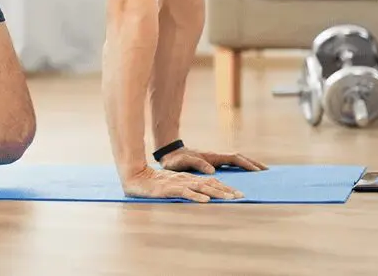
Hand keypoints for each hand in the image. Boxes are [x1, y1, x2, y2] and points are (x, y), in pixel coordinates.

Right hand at [122, 165, 243, 202]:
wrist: (135, 177)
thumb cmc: (153, 184)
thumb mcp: (173, 186)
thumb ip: (186, 188)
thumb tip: (202, 196)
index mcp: (187, 178)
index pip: (209, 182)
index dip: (224, 187)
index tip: (238, 194)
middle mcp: (185, 179)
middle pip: (209, 184)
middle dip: (226, 190)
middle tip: (241, 196)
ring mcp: (178, 183)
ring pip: (201, 187)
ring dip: (216, 193)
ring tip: (228, 198)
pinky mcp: (169, 188)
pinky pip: (184, 192)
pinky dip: (196, 196)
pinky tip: (205, 200)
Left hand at [159, 147, 267, 174]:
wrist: (169, 154)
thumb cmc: (175, 160)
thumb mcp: (184, 162)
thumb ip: (197, 164)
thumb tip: (212, 171)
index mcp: (212, 156)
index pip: (234, 159)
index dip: (246, 164)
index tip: (258, 171)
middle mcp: (216, 157)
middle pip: (239, 158)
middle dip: (253, 163)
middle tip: (267, 171)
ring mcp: (215, 159)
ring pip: (236, 161)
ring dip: (248, 165)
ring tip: (260, 172)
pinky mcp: (213, 163)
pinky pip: (230, 165)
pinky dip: (240, 167)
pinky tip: (244, 174)